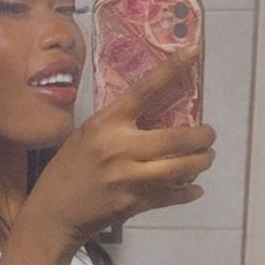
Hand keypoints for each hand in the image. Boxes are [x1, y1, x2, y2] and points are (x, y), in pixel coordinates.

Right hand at [28, 45, 215, 248]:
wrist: (55, 212)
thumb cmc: (69, 168)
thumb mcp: (87, 134)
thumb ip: (117, 123)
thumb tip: (154, 112)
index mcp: (106, 124)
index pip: (144, 90)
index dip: (171, 70)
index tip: (192, 52)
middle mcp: (120, 148)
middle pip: (176, 138)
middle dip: (202, 136)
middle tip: (210, 134)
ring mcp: (129, 178)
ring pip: (181, 167)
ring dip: (201, 162)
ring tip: (206, 158)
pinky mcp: (135, 203)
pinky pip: (173, 195)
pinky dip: (189, 191)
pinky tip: (194, 188)